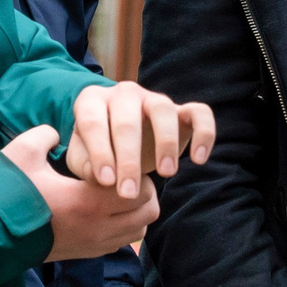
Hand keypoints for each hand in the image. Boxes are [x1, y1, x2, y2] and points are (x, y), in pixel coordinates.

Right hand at [2, 126, 158, 260]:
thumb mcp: (24, 152)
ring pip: (138, 230)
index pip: (139, 191)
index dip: (137, 173)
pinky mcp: (86, 255)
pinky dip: (124, 227)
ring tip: (117, 194)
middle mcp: (97, 228)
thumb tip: (59, 133)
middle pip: (147, 212)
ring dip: (136, 211)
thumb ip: (47, 134)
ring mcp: (93, 245)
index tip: (123, 161)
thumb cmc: (6, 192)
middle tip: (125, 176)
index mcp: (88, 203)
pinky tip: (105, 210)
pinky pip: (121, 242)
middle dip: (143, 192)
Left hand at [66, 82, 215, 200]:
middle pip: (127, 120)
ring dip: (166, 142)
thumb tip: (104, 178)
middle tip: (129, 193)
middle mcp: (124, 93)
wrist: (121, 144)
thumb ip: (85, 166)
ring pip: (163, 110)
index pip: (93, 122)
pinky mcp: (183, 109)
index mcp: (92, 100)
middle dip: (128, 159)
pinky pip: (200, 112)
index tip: (106, 183)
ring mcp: (155, 99)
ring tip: (166, 173)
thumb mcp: (82, 160)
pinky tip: (199, 159)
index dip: (99, 152)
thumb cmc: (99, 152)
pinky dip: (204, 133)